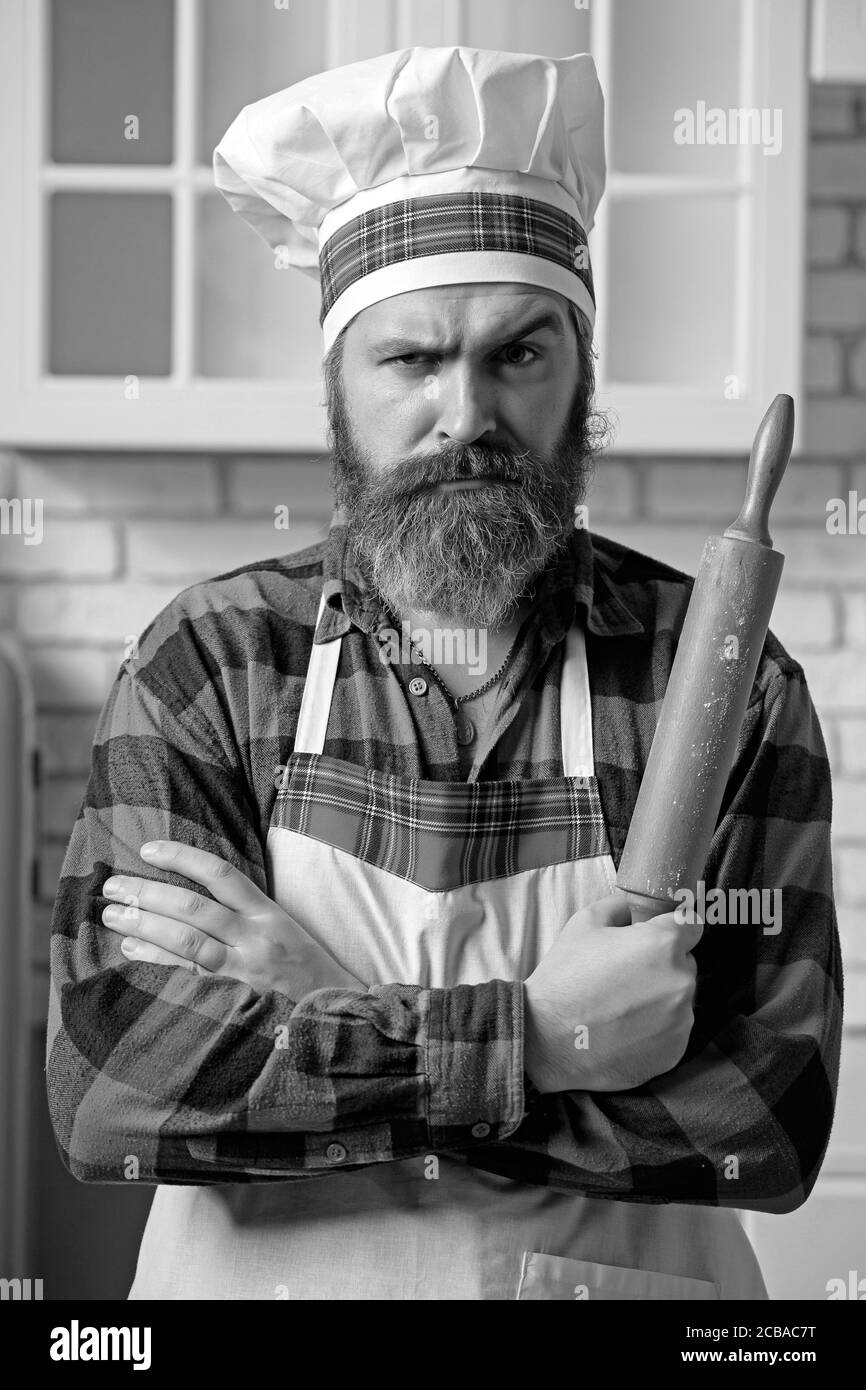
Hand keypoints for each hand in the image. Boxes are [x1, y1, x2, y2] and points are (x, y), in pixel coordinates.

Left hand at [100, 839, 364, 996]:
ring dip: (144, 926)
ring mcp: (245, 972)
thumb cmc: (309, 973)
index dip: (182, 857)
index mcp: (269, 914)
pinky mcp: (235, 1002)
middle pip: (193, 907)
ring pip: (187, 941)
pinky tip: (133, 951)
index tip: (148, 849)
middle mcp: (256, 938)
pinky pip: (188, 978)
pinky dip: (158, 962)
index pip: (221, 874)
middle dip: (148, 893)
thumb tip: (197, 894)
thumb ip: (248, 914)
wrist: (341, 1019)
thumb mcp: (287, 932)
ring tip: (112, 916)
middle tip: (112, 886)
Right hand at [523, 892, 702, 1093]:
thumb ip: (618, 907)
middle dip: (663, 966)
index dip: (674, 928)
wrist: (548, 1042)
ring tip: (622, 1009)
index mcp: (663, 945)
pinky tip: (625, 1031)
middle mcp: (681, 982)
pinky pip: (674, 1032)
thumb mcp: (583, 924)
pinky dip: (657, 1030)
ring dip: (661, 999)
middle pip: (685, 964)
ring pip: (680, 1000)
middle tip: (627, 976)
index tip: (658, 937)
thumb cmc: (565, 979)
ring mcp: (681, 1021)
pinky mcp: (675, 1052)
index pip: (692, 925)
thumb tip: (632, 908)